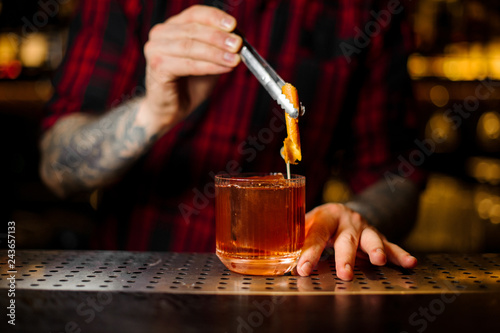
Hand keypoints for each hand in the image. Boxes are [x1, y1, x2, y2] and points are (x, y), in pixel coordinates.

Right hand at [141, 5, 241, 129]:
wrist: (171, 109)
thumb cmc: (188, 85)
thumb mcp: (210, 61)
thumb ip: (220, 48)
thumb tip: (240, 37)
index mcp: (173, 27)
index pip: (195, 14)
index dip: (215, 18)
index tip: (234, 25)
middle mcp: (160, 34)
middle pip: (193, 30)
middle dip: (219, 37)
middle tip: (238, 44)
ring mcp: (155, 50)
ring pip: (191, 46)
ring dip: (216, 53)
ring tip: (235, 59)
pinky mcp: (157, 67)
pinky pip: (188, 64)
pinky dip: (208, 66)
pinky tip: (224, 68)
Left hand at [296, 203, 416, 279]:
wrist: (341, 212)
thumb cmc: (319, 223)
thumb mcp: (306, 224)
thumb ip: (296, 239)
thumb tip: (279, 260)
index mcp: (326, 215)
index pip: (317, 234)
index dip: (310, 252)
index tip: (304, 269)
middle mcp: (347, 220)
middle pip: (346, 239)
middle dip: (345, 257)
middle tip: (344, 273)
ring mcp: (365, 228)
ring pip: (371, 239)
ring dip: (375, 250)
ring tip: (379, 261)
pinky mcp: (378, 236)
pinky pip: (391, 245)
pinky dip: (400, 255)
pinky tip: (410, 263)